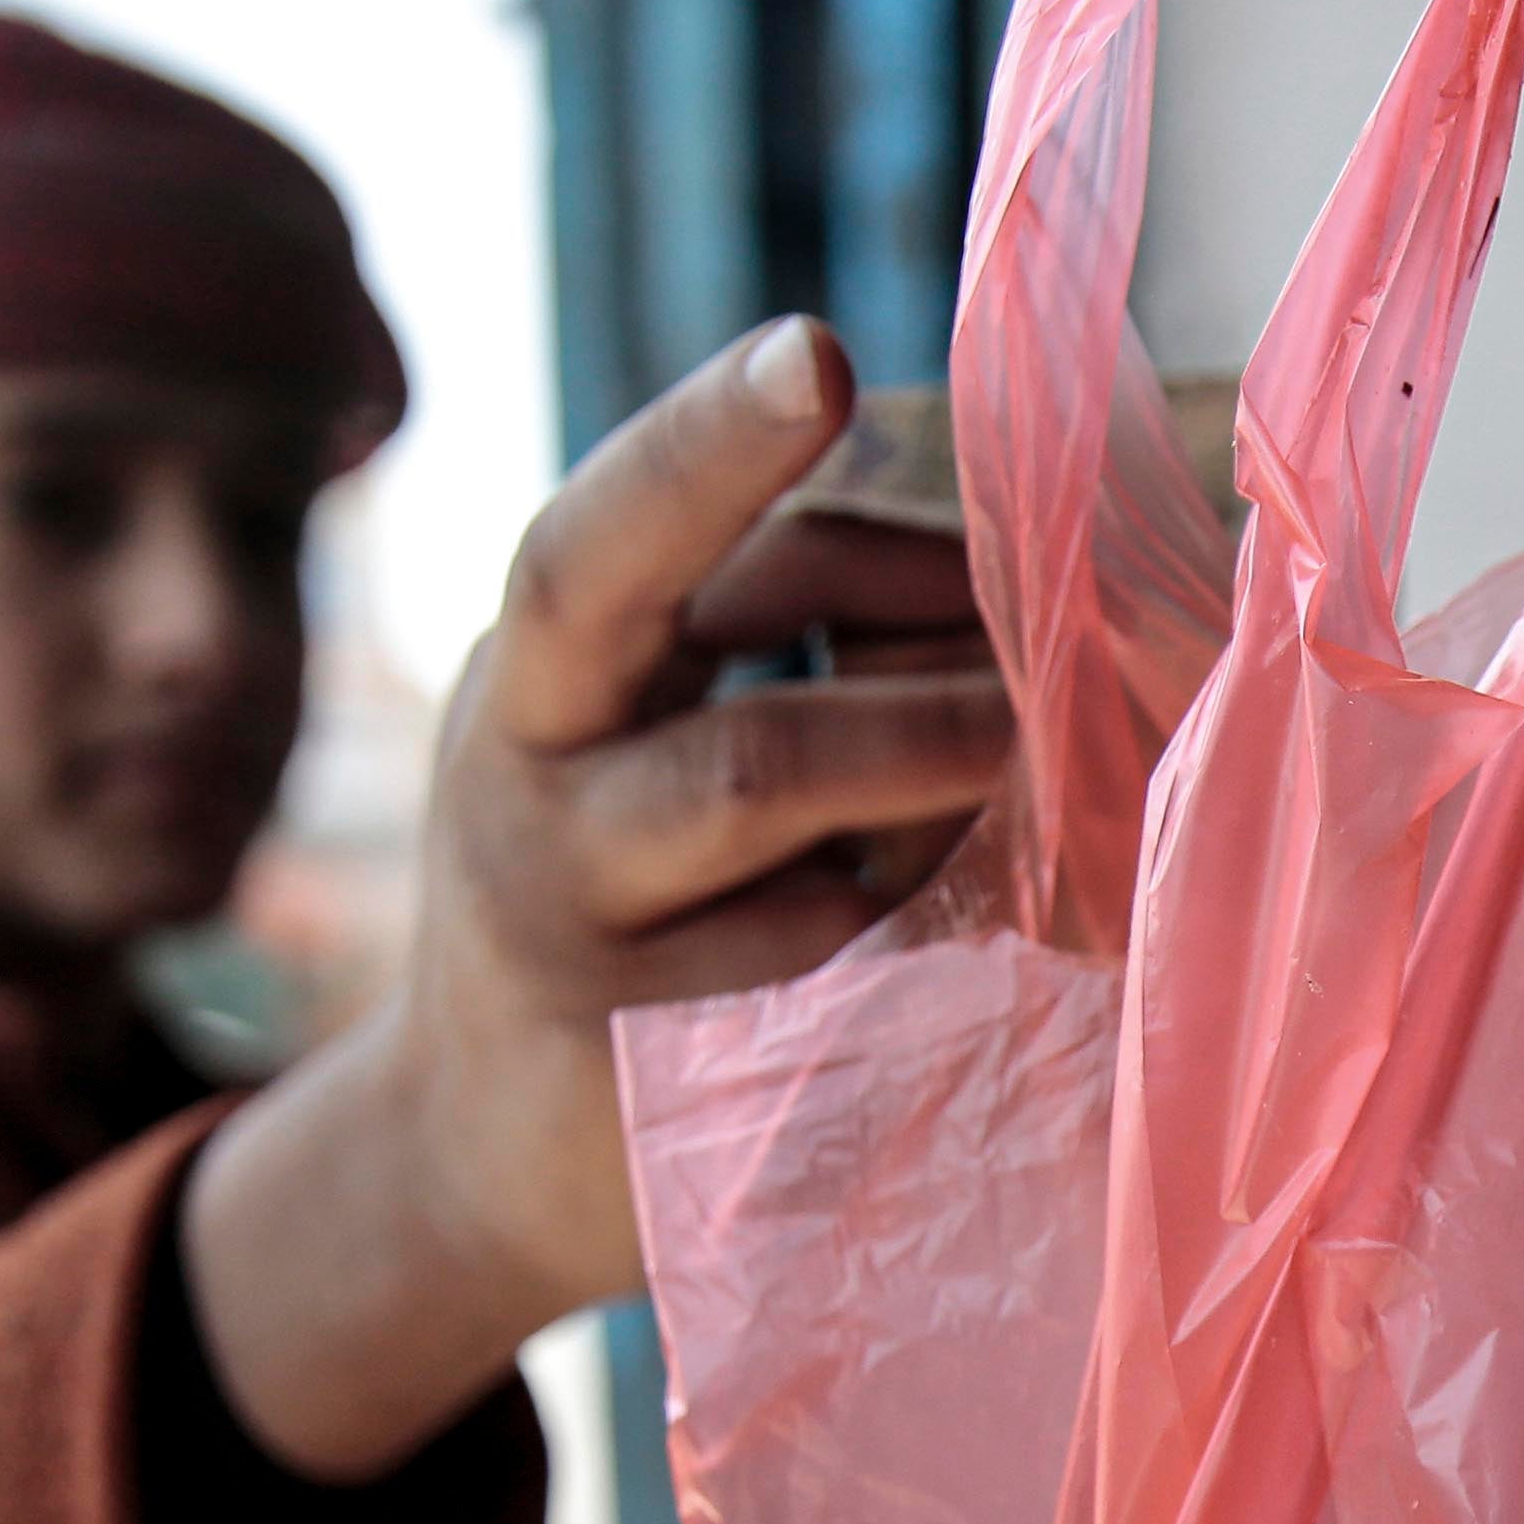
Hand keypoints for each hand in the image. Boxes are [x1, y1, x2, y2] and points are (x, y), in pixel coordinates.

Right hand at [188, 316, 1013, 1480]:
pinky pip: (810, 949)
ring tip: (1044, 715)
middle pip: (589, 584)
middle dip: (715, 469)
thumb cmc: (623, 909)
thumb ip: (773, 656)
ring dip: (916, 717)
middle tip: (849, 390)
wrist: (479, 1169)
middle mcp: (518, 778)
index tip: (820, 355)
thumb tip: (1009, 577)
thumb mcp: (643, 754)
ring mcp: (569, 922)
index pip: (602, 532)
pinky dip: (924, 897)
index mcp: (532, 685)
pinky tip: (1007, 901)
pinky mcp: (644, 1061)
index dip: (708, 440)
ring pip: (739, 771)